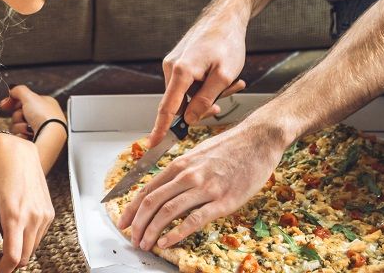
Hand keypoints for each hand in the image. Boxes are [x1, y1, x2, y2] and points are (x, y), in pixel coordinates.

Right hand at [0, 84, 62, 139]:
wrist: (50, 137)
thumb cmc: (45, 117)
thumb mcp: (30, 96)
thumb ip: (19, 90)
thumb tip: (12, 90)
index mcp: (44, 103)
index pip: (24, 101)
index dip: (13, 102)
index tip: (4, 104)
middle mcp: (42, 116)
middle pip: (19, 114)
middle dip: (17, 116)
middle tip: (23, 117)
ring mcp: (38, 129)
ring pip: (18, 126)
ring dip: (19, 127)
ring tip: (27, 128)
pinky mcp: (34, 141)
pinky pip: (20, 137)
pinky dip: (21, 136)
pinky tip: (28, 136)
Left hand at [0, 134, 54, 271]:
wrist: (19, 152)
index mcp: (15, 216)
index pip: (13, 257)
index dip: (2, 271)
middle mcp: (34, 218)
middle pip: (24, 257)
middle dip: (7, 263)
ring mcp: (44, 216)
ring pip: (32, 248)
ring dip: (18, 251)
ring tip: (2, 240)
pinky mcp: (49, 212)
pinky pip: (39, 236)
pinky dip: (27, 239)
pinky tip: (16, 227)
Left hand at [119, 121, 283, 251]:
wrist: (259, 139)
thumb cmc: (231, 147)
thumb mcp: (199, 154)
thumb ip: (182, 171)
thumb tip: (165, 189)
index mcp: (180, 163)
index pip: (147, 189)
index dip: (132, 208)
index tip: (124, 222)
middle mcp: (188, 174)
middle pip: (152, 201)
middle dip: (138, 224)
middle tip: (133, 238)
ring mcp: (205, 187)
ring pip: (168, 211)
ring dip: (153, 231)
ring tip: (146, 244)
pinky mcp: (223, 200)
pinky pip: (194, 219)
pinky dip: (177, 233)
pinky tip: (168, 242)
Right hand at [147, 7, 247, 148]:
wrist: (226, 17)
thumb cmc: (227, 42)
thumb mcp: (223, 76)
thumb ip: (205, 101)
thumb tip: (190, 119)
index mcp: (181, 71)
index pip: (167, 108)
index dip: (160, 128)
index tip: (153, 144)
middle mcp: (171, 67)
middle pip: (181, 103)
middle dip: (204, 105)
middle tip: (227, 96)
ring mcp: (174, 63)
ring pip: (188, 93)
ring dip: (208, 93)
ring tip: (232, 80)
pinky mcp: (179, 61)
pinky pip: (189, 83)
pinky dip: (205, 84)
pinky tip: (222, 76)